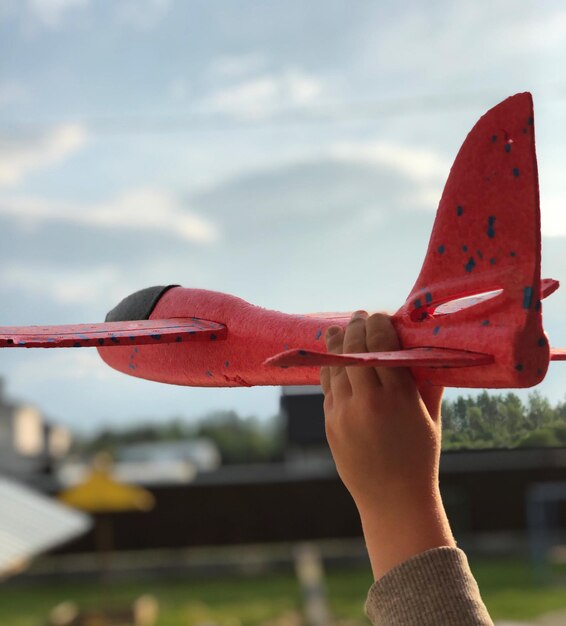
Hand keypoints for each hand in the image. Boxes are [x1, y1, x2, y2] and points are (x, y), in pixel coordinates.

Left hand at [320, 311, 454, 578]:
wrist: (393, 500)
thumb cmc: (420, 458)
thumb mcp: (431, 418)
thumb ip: (427, 383)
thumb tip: (424, 351)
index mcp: (398, 397)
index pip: (383, 345)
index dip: (379, 324)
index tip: (380, 314)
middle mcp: (367, 401)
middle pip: (356, 350)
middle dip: (357, 327)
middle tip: (359, 314)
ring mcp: (343, 412)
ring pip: (336, 365)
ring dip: (337, 343)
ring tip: (338, 328)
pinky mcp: (330, 423)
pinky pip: (327, 386)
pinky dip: (329, 367)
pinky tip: (331, 357)